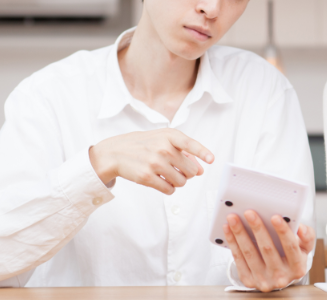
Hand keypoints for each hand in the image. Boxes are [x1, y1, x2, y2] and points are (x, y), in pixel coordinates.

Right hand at [89, 128, 213, 193]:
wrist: (115, 152)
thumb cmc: (143, 145)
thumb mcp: (162, 139)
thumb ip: (183, 151)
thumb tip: (200, 169)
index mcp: (169, 135)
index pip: (190, 144)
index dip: (202, 152)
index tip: (211, 160)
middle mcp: (163, 148)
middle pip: (190, 170)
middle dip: (187, 173)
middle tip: (176, 170)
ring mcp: (155, 163)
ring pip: (181, 182)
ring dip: (177, 182)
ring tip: (166, 175)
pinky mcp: (147, 177)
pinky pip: (169, 190)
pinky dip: (168, 189)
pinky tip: (161, 182)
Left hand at [222, 210, 315, 291]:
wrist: (280, 276)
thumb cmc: (292, 257)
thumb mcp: (304, 247)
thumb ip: (307, 236)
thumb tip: (301, 228)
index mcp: (297, 267)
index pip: (291, 247)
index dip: (283, 231)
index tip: (275, 216)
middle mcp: (281, 277)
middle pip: (267, 249)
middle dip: (257, 228)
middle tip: (249, 212)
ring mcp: (264, 280)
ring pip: (250, 254)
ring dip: (240, 234)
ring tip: (233, 218)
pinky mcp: (249, 281)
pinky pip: (238, 260)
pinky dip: (232, 243)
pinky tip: (228, 230)